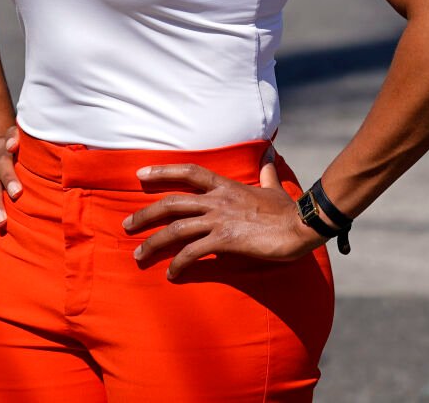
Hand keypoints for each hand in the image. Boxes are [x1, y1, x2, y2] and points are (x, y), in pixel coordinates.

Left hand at [122, 157, 322, 279]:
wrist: (301, 226)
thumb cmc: (288, 210)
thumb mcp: (273, 187)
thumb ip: (266, 173)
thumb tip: (269, 156)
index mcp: (226, 186)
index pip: (188, 173)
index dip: (163, 171)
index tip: (140, 174)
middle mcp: (217, 201)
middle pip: (171, 203)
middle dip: (145, 214)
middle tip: (127, 225)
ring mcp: (219, 220)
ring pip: (175, 229)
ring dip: (153, 243)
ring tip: (138, 255)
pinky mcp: (225, 241)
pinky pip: (193, 253)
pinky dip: (178, 263)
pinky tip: (172, 274)